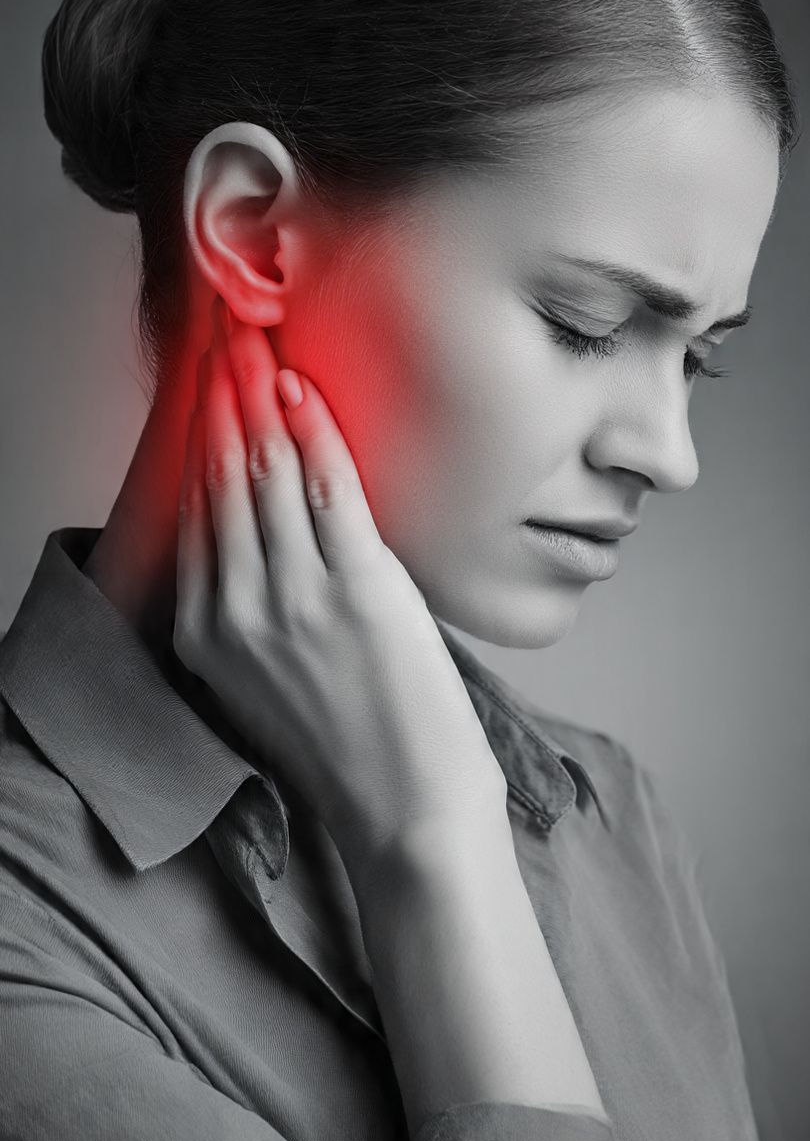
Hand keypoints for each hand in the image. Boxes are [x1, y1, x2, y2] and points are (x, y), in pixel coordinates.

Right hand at [174, 298, 507, 883]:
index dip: (199, 430)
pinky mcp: (356, 590)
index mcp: (202, 632)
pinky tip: (298, 387)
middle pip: (217, 474)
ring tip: (252, 335)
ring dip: (254, 392)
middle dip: (217, 391)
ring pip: (262, 471)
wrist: (405, 813)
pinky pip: (325, 488)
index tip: (203, 377)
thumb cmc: (346, 744)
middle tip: (219, 327)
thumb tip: (260, 521)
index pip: (193, 505)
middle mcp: (232, 608)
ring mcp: (292, 598)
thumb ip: (249, 601)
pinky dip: (311, 430)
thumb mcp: (265, 676)